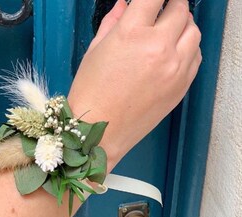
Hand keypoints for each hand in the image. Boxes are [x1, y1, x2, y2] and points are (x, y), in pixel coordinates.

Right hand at [68, 0, 201, 168]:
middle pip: (180, 9)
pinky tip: (173, 52)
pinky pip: (195, 56)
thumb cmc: (91, 94)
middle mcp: (158, 47)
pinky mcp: (181, 87)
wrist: (98, 132)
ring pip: (193, 31)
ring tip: (168, 30)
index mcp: (132, 34)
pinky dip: (188, 48)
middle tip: (160, 9)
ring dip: (181, 25)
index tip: (151, 0)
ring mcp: (174, 68)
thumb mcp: (95, 51)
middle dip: (169, 5)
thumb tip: (123, 5)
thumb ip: (112, 22)